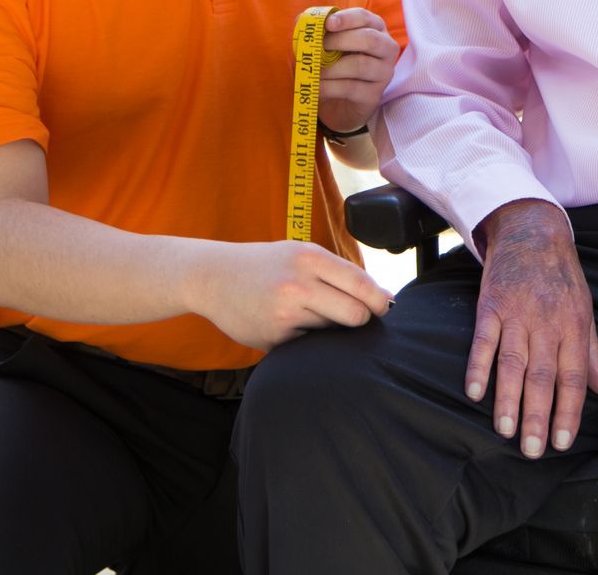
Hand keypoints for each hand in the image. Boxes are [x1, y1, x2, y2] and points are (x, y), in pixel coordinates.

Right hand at [195, 240, 391, 351]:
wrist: (213, 277)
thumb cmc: (266, 265)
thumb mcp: (300, 254)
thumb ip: (339, 273)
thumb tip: (384, 298)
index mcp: (309, 258)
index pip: (361, 284)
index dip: (379, 301)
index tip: (384, 307)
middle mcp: (298, 284)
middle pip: (355, 314)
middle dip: (361, 320)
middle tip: (352, 317)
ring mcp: (284, 313)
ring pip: (332, 331)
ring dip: (330, 328)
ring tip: (307, 314)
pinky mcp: (274, 338)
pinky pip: (309, 344)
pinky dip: (307, 339)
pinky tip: (289, 325)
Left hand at [314, 7, 400, 136]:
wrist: (337, 101)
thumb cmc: (333, 64)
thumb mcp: (324, 44)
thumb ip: (315, 30)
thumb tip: (302, 20)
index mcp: (374, 28)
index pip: (365, 17)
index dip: (346, 19)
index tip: (328, 24)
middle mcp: (386, 48)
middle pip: (369, 39)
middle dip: (340, 40)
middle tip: (318, 47)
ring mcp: (383, 72)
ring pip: (360, 65)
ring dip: (331, 67)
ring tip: (314, 71)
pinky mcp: (374, 95)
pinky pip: (351, 88)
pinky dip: (329, 86)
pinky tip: (316, 86)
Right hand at [468, 200, 597, 458]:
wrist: (532, 232)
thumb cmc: (562, 277)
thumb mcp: (586, 312)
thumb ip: (592, 355)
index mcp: (574, 328)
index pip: (574, 378)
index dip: (568, 411)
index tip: (562, 443)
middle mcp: (547, 324)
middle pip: (543, 376)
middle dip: (537, 416)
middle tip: (531, 450)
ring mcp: (517, 314)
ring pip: (513, 362)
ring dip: (508, 398)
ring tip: (505, 430)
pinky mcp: (491, 305)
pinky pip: (483, 339)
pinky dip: (478, 365)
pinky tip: (473, 391)